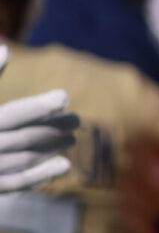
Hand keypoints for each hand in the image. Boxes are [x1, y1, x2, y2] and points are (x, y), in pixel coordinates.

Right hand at [0, 45, 77, 193]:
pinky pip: (17, 183)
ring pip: (24, 159)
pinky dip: (42, 175)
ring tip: (72, 138)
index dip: (39, 107)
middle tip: (77, 120)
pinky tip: (65, 165)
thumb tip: (6, 49)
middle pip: (25, 137)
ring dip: (52, 148)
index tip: (64, 97)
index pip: (13, 115)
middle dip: (54, 128)